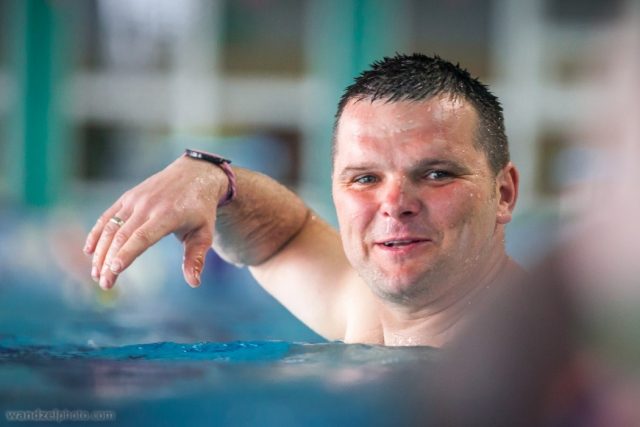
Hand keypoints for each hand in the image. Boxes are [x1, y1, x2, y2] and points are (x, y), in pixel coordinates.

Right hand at [84, 156, 227, 289]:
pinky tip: (90, 251)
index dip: (127, 253)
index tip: (114, 270)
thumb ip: (196, 257)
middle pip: (122, 236)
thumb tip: (194, 282)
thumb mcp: (205, 233)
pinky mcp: (128, 196)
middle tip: (103, 283)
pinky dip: (97, 233)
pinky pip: (108, 216)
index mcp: (168, 215)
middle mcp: (148, 206)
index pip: (143, 237)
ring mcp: (136, 199)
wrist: (195, 174)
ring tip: (96, 274)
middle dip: (109, 261)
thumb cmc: (201, 209)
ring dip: (100, 251)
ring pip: (111, 227)